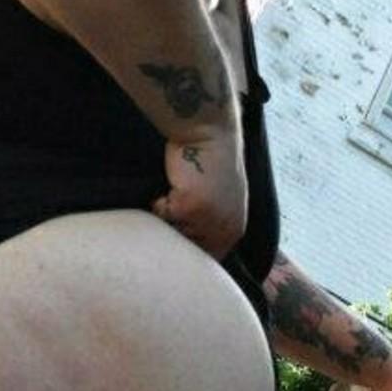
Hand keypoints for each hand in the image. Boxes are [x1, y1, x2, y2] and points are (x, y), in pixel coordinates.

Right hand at [155, 123, 247, 260]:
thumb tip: (181, 249)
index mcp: (233, 230)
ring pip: (169, 232)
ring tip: (178, 191)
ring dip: (165, 215)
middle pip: (185, 249)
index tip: (176, 236)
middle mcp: (224, 229)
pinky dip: (157, 200)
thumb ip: (210, 227)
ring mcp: (207, 219)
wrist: (208, 132)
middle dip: (174, 232)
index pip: (206, 258)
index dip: (186, 250)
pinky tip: (172, 182)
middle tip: (178, 205)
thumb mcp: (220, 201)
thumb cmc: (210, 162)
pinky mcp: (188, 206)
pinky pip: (159, 214)